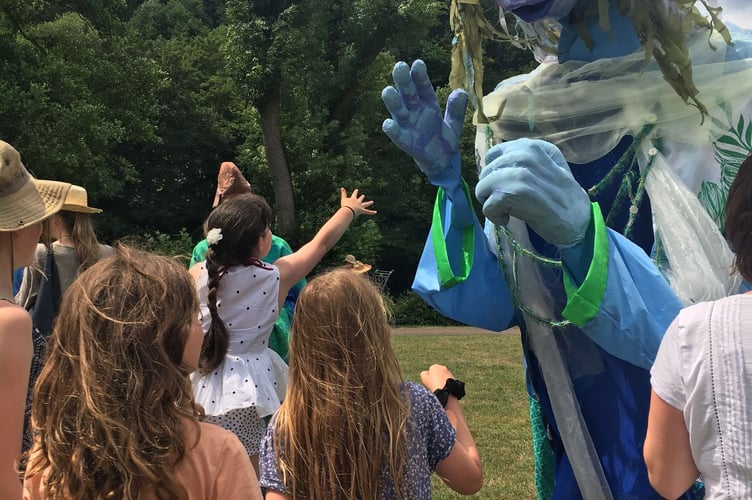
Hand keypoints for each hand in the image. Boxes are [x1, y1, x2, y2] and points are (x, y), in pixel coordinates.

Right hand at [340, 188, 376, 216]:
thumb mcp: (343, 199)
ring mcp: (361, 206)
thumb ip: (343, 193)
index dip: (356, 192)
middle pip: (361, 199)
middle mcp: (358, 202)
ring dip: (369, 203)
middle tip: (363, 196)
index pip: (355, 194)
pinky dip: (372, 212)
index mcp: (353, 198)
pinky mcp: (362, 211)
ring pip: (366, 204)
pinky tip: (375, 212)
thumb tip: (342, 187)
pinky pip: (368, 212)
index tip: (357, 190)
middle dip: (362, 197)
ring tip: (372, 202)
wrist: (349, 210)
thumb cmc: (345, 205)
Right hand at [382, 60, 467, 187]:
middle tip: (399, 66)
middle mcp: (415, 111)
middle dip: (403, 81)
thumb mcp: (454, 124)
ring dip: (392, 101)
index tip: (417, 64)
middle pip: (408, 93)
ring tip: (388, 91)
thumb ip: (456, 110)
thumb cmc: (445, 140)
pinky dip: (391, 129)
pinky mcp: (404, 140)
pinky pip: (396, 134)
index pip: (423, 87)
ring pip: (398, 110)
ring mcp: (408, 125)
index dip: (420, 76)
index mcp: (428, 104)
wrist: (442, 162)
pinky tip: (388, 123)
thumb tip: (460, 92)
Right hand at [420, 364, 454, 392]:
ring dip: (441, 380)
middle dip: (436, 377)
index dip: (429, 377)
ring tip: (440, 387)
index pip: (430, 371)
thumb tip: (426, 372)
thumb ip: (423, 373)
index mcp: (435, 366)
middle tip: (434, 385)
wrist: (445, 391)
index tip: (429, 383)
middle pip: (437, 372)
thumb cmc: (433, 384)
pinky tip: (445, 388)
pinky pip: (447, 380)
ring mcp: (449, 372)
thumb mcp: (424, 378)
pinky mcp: (454, 377)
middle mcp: (443, 367)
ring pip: (442, 376)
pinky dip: (446, 383)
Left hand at [475, 138, 590, 247]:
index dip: (494, 173)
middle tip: (509, 201)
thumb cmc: (562, 195)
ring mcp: (518, 173)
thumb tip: (494, 158)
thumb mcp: (550, 163)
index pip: (492, 155)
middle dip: (491, 190)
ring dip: (491, 204)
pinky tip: (508, 219)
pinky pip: (487, 206)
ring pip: (482, 188)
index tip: (507, 186)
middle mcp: (523, 155)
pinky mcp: (513, 194)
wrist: (577, 221)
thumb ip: (526, 156)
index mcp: (530, 146)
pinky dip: (494, 217)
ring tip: (508, 210)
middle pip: (485, 173)